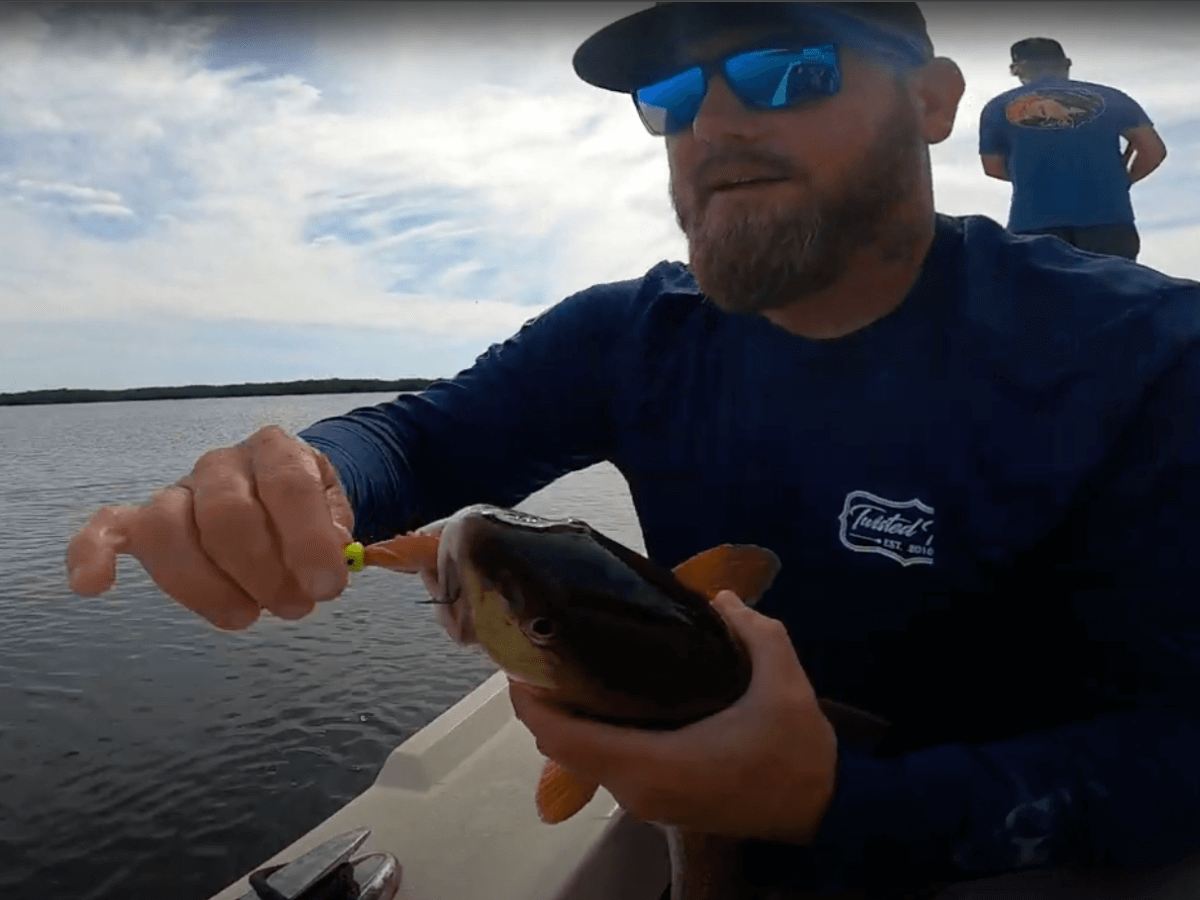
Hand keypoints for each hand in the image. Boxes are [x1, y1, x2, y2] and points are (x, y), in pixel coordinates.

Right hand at [65, 425, 353, 629]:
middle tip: (295, 607)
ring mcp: (179, 490)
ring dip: (207, 586)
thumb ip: (333, 533)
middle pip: (227, 514)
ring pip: (168, 528)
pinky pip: (106, 528)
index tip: (327, 587)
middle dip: (263, 573)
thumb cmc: (307, 511)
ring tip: (248, 615)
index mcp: (276, 451)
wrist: (281, 494)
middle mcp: (221, 463)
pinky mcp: (144, 520)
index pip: (288, 486)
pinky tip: (92, 586)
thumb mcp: (335, 514)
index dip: (308, 541)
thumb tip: (328, 559)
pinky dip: (91, 553)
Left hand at [509, 591, 838, 844]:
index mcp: (652, 763)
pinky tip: (608, 690)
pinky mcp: (659, 801)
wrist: (826, 812)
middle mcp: (636, 790)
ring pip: (581, 757)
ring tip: (573, 658)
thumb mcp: (783, 681)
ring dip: (567, 713)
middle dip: (544, 696)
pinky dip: (592, 730)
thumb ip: (751, 630)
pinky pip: (605, 763)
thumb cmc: (797, 753)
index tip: (520, 652)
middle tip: (548, 642)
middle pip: (561, 744)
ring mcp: (645, 801)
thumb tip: (720, 595)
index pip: (560, 735)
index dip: (530, 695)